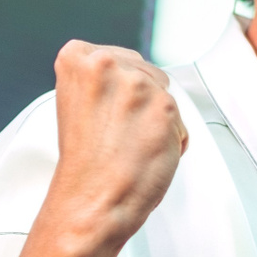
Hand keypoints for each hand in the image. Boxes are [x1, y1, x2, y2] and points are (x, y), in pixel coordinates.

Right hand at [41, 41, 187, 256]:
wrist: (91, 199)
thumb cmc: (84, 163)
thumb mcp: (77, 103)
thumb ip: (100, 82)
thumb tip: (129, 74)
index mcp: (76, 58)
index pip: (118, 58)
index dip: (119, 90)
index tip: (108, 110)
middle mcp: (106, 63)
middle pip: (146, 72)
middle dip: (141, 102)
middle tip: (118, 133)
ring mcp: (137, 84)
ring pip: (164, 96)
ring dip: (157, 121)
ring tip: (129, 145)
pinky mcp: (164, 106)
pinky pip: (180, 122)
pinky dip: (171, 141)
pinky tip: (146, 154)